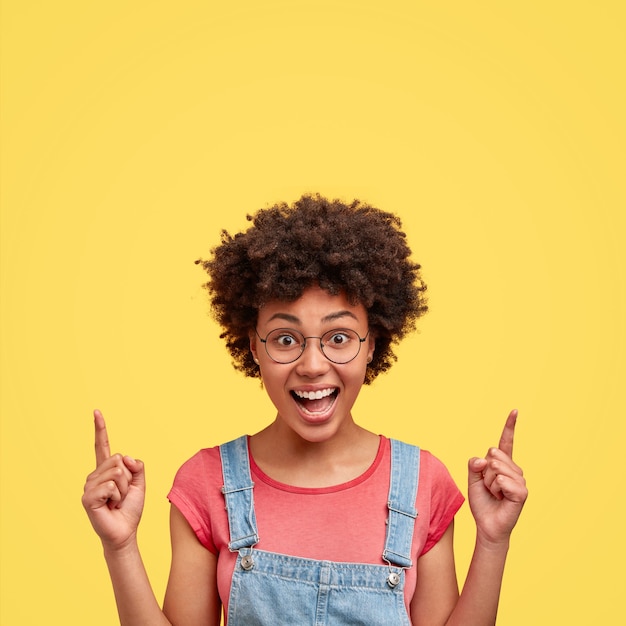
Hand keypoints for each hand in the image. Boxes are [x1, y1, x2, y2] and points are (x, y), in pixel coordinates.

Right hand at [81, 410, 145, 550]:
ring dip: (124, 489)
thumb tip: (125, 458)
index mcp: (106, 470)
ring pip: (117, 472)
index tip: (96, 411)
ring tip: (116, 501)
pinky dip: (117, 496)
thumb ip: (137, 466)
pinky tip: (110, 506)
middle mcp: (95, 475)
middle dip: (129, 478)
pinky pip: (111, 485)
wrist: (125, 531)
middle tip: (122, 494)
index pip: (103, 446)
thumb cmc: (130, 508)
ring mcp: (89, 485)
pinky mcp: (87, 497)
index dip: (100, 428)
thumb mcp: (140, 483)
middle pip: (119, 460)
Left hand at [467, 410, 527, 546]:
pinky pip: (502, 480)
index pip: (506, 442)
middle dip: (484, 471)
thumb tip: (485, 459)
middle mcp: (514, 469)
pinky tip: (501, 498)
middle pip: (493, 454)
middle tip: (489, 487)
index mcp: (502, 464)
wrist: (487, 524)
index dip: (510, 426)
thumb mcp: (472, 478)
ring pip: (496, 468)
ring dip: (489, 483)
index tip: (514, 411)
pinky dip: (496, 489)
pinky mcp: (522, 492)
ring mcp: (520, 480)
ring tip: (495, 494)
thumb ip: (474, 464)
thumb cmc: (482, 501)